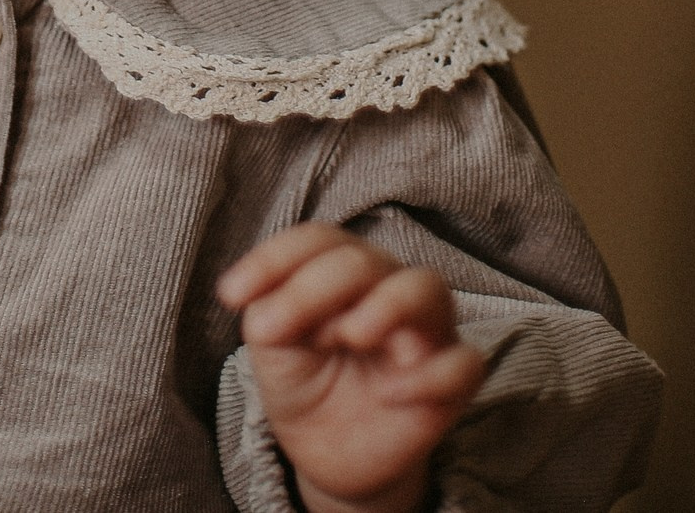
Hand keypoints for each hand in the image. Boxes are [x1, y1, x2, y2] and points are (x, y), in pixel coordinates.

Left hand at [217, 224, 487, 512]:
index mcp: (342, 270)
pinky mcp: (451, 379)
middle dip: (315, 289)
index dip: (274, 259)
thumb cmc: (304, 380)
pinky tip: (390, 394)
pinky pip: (463, 363)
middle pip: (363, 260)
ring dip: (387, 304)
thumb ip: (270, 313)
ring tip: (351, 335)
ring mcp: (425, 329)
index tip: (230, 295)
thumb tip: (269, 309)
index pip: (318, 240)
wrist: (330, 453)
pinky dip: (430, 375)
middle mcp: (388, 286)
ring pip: (426, 288)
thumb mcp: (273, 346)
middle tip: (278, 329)